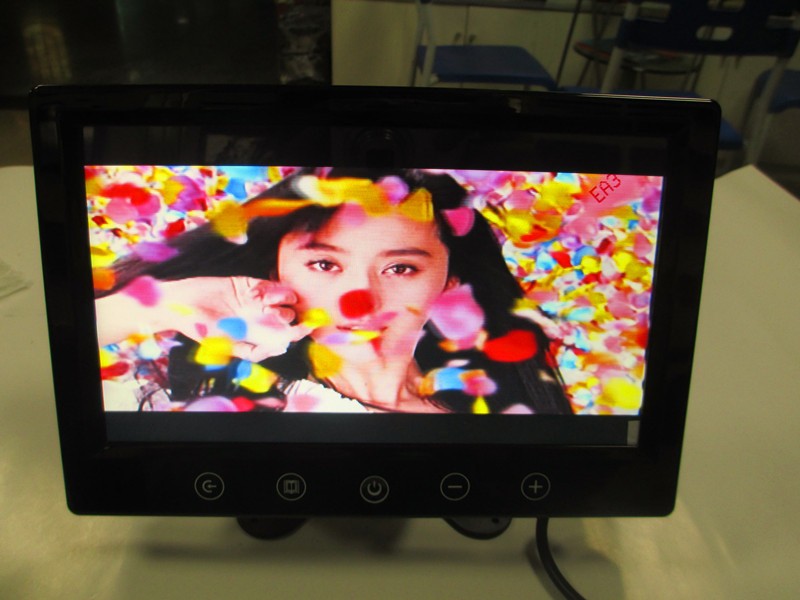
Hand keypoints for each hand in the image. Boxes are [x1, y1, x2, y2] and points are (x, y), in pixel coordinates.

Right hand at [162, 276, 311, 361]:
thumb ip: (253, 350)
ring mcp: (256, 301)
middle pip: (288, 316)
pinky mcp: (249, 284)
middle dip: (286, 315)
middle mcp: (260, 319)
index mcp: (256, 335)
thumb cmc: (200, 328)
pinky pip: (270, 285)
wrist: (181, 304)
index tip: (308, 326)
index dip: (300, 331)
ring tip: (262, 301)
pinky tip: (255, 292)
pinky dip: (270, 288)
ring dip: (281, 299)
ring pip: (284, 300)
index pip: (286, 335)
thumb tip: (281, 349)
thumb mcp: (226, 345)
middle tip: (269, 314)